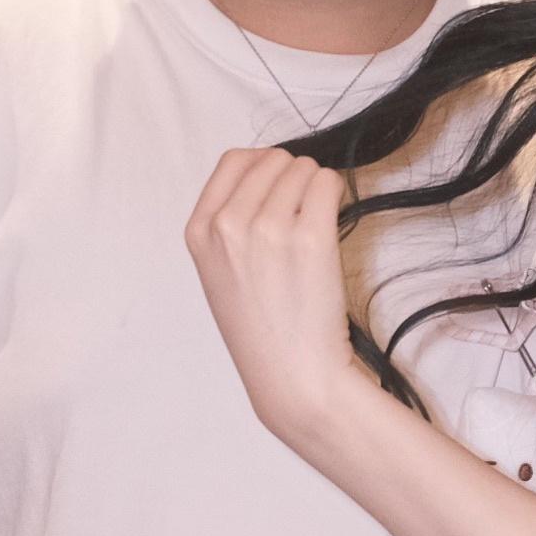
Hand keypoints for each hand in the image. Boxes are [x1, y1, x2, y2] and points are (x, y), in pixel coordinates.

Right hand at [184, 147, 371, 445]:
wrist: (292, 376)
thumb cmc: (261, 330)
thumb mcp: (220, 272)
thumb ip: (230, 222)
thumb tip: (270, 173)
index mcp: (199, 231)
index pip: (234, 160)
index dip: (264, 167)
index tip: (280, 190)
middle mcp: (228, 225)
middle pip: (274, 159)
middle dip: (294, 178)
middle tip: (302, 218)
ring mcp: (268, 229)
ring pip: (304, 167)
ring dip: (316, 188)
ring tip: (314, 230)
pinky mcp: (310, 237)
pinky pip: (329, 183)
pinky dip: (336, 195)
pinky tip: (332, 226)